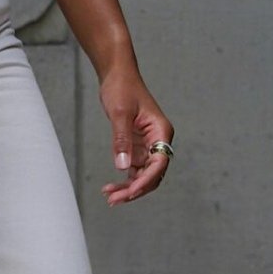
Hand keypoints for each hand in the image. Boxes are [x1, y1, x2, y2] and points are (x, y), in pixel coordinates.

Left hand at [99, 65, 173, 205]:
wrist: (117, 74)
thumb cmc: (122, 87)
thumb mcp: (120, 113)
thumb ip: (121, 140)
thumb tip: (122, 166)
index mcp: (161, 131)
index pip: (159, 164)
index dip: (146, 180)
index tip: (131, 191)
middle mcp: (158, 140)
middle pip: (153, 174)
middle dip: (136, 189)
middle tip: (115, 199)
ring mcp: (148, 144)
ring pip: (143, 174)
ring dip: (129, 187)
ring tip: (110, 196)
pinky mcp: (138, 145)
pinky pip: (134, 168)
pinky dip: (125, 178)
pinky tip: (112, 186)